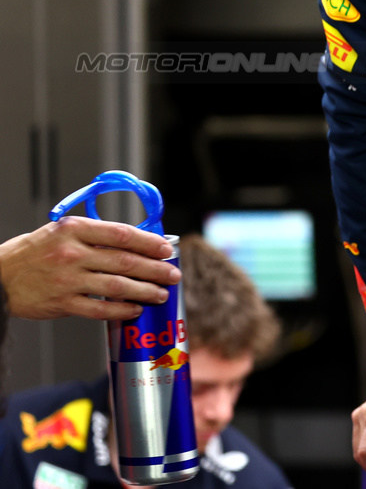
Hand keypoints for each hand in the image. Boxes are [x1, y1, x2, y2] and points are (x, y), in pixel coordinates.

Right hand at [0, 217, 180, 319]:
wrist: (0, 276)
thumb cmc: (36, 252)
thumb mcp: (63, 231)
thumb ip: (96, 235)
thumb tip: (137, 243)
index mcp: (75, 229)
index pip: (122, 234)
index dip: (149, 242)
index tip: (166, 249)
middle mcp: (72, 252)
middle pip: (125, 261)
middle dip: (156, 269)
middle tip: (174, 274)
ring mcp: (67, 279)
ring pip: (117, 285)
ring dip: (145, 291)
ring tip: (161, 294)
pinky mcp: (62, 302)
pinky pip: (99, 308)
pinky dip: (121, 310)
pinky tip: (135, 310)